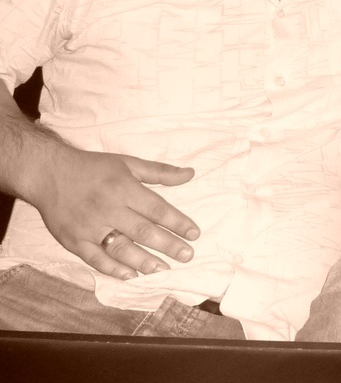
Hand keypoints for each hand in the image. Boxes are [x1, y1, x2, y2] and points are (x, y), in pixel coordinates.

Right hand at [30, 145, 199, 280]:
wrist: (48, 173)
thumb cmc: (93, 167)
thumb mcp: (128, 162)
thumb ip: (160, 172)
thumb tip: (190, 174)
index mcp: (124, 188)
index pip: (157, 209)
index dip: (177, 222)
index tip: (195, 234)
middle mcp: (108, 209)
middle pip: (143, 231)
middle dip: (167, 245)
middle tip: (187, 256)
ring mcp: (90, 227)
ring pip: (120, 248)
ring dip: (143, 261)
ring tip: (163, 269)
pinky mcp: (74, 241)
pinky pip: (96, 259)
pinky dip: (114, 269)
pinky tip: (131, 275)